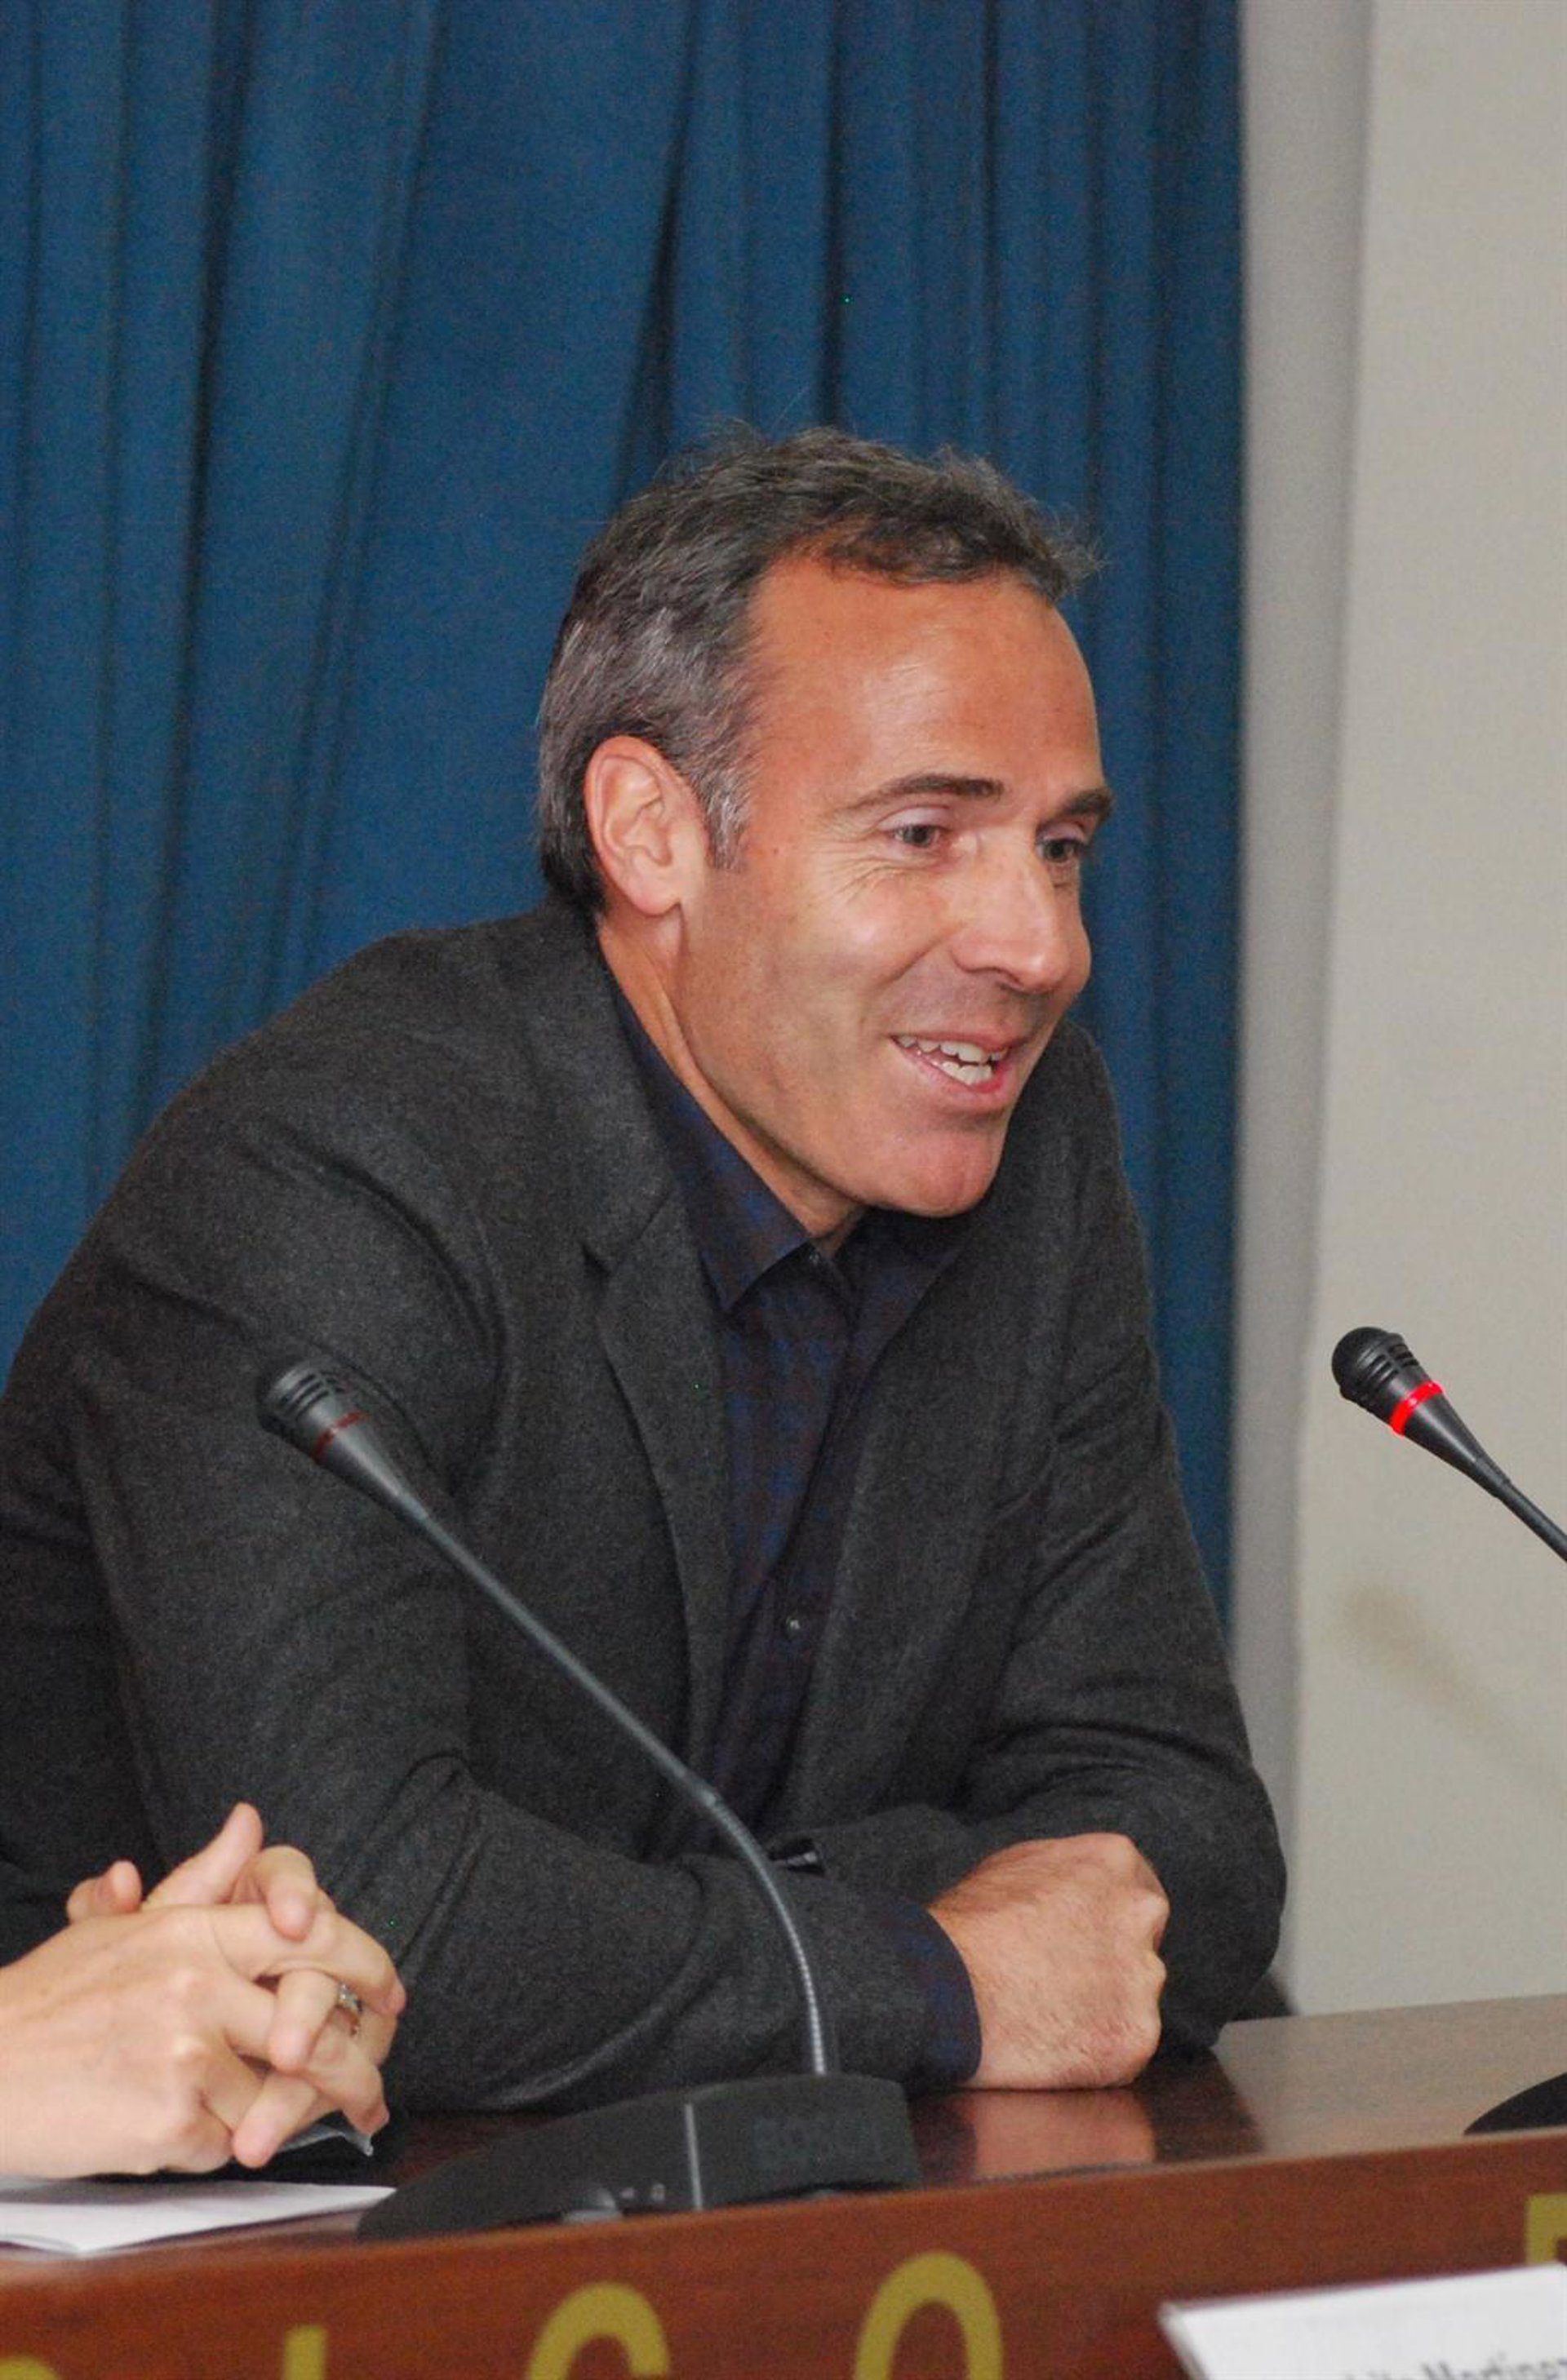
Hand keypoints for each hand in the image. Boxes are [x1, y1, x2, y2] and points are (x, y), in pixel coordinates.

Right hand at [34, 1807, 404, 2173]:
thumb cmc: (53, 2002)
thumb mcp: (126, 1927)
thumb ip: (202, 1881)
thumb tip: (249, 1821)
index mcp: (194, 1932)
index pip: (312, 1936)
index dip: (366, 1965)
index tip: (391, 1994)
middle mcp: (199, 1986)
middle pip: (315, 2027)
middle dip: (357, 2067)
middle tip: (375, 2092)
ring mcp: (186, 2054)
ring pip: (273, 2095)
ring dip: (277, 2116)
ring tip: (287, 2125)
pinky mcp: (172, 2121)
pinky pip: (229, 2141)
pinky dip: (219, 2145)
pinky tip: (189, 2133)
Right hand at [928, 1833, 1167, 2088]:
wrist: (950, 1988)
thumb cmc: (970, 1925)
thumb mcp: (1016, 1863)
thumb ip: (1068, 1872)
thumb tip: (1080, 1889)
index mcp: (1114, 1861)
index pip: (1136, 1889)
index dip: (1108, 1918)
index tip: (1086, 1938)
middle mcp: (1140, 1913)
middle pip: (1143, 1941)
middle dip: (1112, 1959)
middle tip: (1065, 1978)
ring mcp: (1144, 1976)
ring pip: (1136, 1996)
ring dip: (1106, 2006)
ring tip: (1051, 2013)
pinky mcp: (1136, 2035)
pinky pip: (1127, 2043)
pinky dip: (1099, 2049)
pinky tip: (1056, 2042)